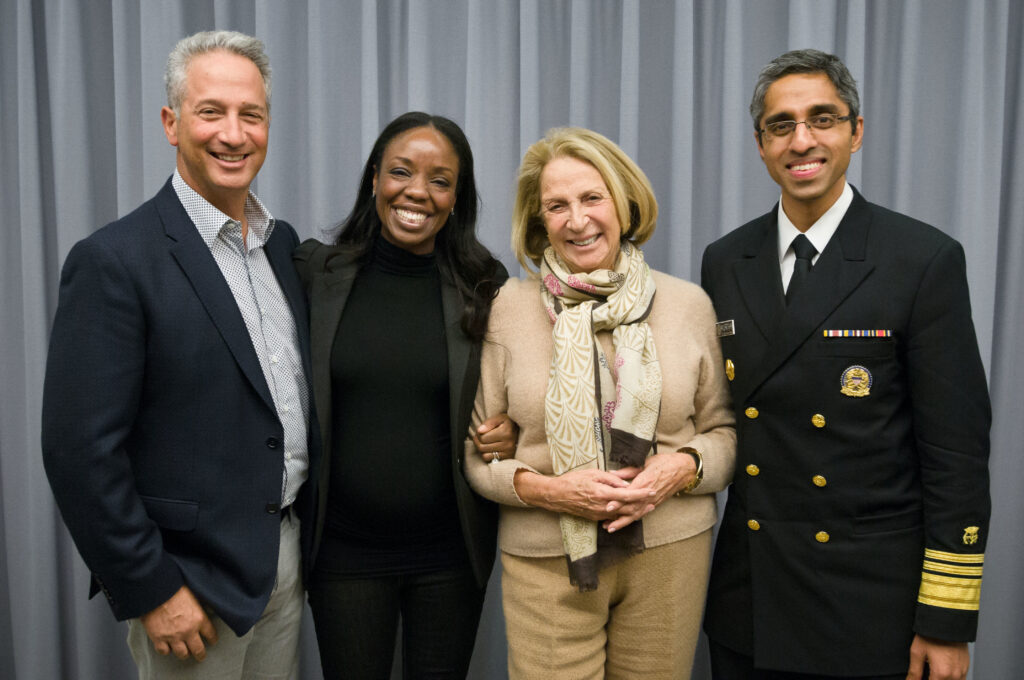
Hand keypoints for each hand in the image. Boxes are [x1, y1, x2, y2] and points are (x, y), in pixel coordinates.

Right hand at [140, 585, 217, 660]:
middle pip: (198, 649)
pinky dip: (166, 650)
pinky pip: (164, 651)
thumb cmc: (175, 589)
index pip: (210, 634)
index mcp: (199, 619)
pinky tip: (168, 648)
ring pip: (182, 654)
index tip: (212, 641)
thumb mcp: (195, 595)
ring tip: (185, 653)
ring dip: (185, 654)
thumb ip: (201, 606)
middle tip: (201, 656)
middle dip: (201, 654)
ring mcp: (173, 636)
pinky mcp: (158, 638)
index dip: (212, 638)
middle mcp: (188, 631)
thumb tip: (209, 609)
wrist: (156, 591)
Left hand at [474, 413, 518, 461]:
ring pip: (485, 456)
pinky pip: (490, 460)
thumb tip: (479, 431)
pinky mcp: (507, 459)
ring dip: (482, 450)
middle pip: (482, 447)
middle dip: (478, 442)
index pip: (482, 438)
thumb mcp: (499, 418)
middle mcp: (508, 444)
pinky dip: (487, 455)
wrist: (520, 431)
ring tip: (485, 443)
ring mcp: (508, 453)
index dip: (478, 434)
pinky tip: (490, 449)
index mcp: (506, 432)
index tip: (481, 431)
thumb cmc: (507, 423)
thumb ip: (489, 422)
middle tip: (481, 437)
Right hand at [513, 467, 653, 519]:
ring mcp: (599, 514)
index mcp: (603, 494)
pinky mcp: (595, 518)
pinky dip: (623, 514)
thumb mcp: (592, 474)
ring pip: (622, 515)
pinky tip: (629, 511)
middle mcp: (603, 507)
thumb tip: (626, 483)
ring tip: (646, 507)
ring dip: (635, 511)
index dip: (642, 493)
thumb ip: (611, 479)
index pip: (628, 495)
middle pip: (628, 509)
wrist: (557, 496)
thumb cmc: (573, 481)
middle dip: (642, 505)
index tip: (652, 490)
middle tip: (654, 500)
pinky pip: (613, 517)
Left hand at [603, 452, 695, 532]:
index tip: (608, 506)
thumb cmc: (664, 463)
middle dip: (618, 517)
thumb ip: (628, 471)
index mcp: (646, 481)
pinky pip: (642, 513)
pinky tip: (623, 523)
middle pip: (632, 508)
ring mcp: (653, 500)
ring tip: (611, 528)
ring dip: (623, 522)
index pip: (629, 494)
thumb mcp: (645, 462)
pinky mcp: (656, 503)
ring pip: (636, 514)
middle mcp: (649, 494)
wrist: (683, 470)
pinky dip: (632, 519)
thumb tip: (611, 473)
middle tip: (604, 523)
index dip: (619, 501)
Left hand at [906, 635, 968, 679]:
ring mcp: (962, 671)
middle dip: (933, 679)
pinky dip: (951, 678)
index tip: (919, 678)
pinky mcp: (966, 666)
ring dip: (942, 679)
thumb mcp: (917, 652)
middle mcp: (955, 675)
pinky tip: (942, 671)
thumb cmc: (932, 634)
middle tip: (926, 673)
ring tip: (933, 672)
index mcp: (941, 673)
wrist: (947, 621)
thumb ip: (914, 672)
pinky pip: (960, 679)